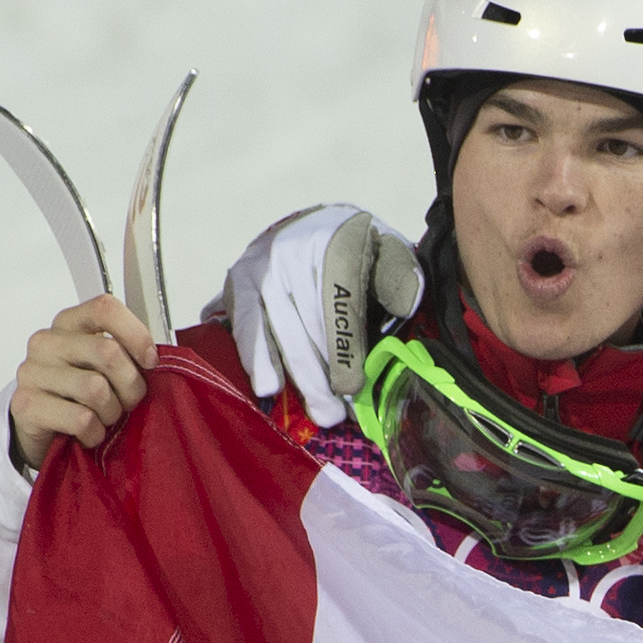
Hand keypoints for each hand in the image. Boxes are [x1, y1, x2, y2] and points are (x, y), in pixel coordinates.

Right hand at [9, 295, 157, 470]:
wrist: (42, 431)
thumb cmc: (80, 398)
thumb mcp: (105, 369)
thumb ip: (127, 356)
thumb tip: (154, 359)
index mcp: (69, 325)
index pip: (105, 308)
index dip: (136, 335)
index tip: (149, 360)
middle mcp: (47, 343)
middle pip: (108, 352)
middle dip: (131, 386)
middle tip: (128, 401)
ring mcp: (32, 372)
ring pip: (96, 389)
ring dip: (111, 413)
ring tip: (104, 418)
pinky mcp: (27, 405)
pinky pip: (81, 419)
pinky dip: (95, 433)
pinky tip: (88, 433)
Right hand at [220, 205, 422, 428]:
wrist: (317, 226)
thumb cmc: (360, 251)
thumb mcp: (390, 252)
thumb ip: (400, 274)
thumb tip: (405, 303)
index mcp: (332, 240)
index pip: (338, 299)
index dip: (344, 348)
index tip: (352, 388)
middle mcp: (288, 250)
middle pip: (300, 320)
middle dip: (314, 374)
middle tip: (330, 416)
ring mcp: (258, 264)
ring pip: (267, 325)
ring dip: (278, 369)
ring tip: (286, 401)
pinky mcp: (237, 281)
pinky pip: (239, 320)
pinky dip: (249, 353)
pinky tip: (261, 384)